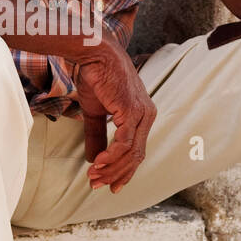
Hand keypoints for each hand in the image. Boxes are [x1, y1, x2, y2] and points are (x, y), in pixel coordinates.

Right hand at [72, 37, 156, 192]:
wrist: (94, 54)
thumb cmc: (95, 77)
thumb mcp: (95, 112)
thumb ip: (97, 135)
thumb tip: (93, 159)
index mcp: (142, 116)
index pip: (137, 151)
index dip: (123, 171)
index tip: (109, 186)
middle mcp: (147, 116)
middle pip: (135, 156)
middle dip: (115, 174)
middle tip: (95, 184)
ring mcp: (142, 113)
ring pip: (131, 153)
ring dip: (110, 168)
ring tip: (93, 176)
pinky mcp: (132, 110)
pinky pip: (124, 142)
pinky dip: (111, 156)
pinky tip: (98, 163)